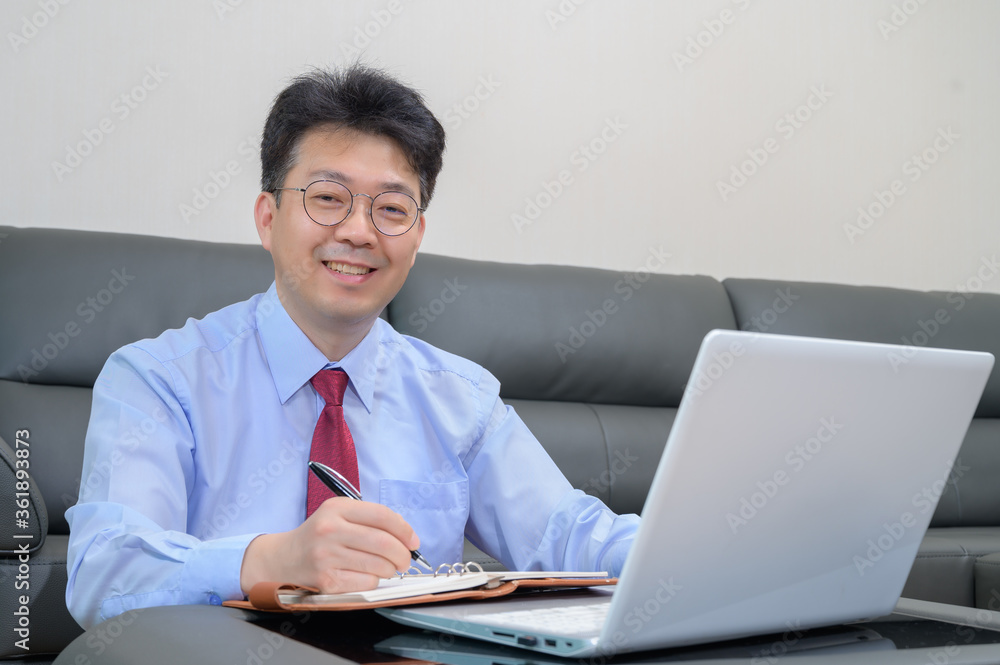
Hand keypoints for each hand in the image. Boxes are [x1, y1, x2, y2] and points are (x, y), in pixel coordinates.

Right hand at [240, 498, 419, 594]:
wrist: (283, 558)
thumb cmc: (319, 535)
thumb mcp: (339, 514)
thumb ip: (370, 518)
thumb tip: (407, 535)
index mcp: (336, 509)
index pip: (382, 516)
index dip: (404, 529)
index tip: (413, 540)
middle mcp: (330, 530)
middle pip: (383, 543)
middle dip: (403, 554)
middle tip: (405, 559)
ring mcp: (326, 557)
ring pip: (378, 566)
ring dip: (390, 569)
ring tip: (386, 567)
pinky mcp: (325, 581)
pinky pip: (366, 583)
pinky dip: (374, 581)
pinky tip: (366, 575)